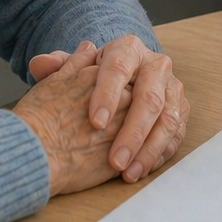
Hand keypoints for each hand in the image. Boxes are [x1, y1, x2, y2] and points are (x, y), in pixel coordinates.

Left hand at [15, 36, 189, 193]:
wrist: (124, 79)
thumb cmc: (93, 78)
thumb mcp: (75, 70)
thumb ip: (57, 68)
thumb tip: (39, 65)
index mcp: (128, 49)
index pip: (119, 68)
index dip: (107, 95)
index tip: (95, 123)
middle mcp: (156, 65)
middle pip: (150, 97)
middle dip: (133, 131)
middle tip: (114, 161)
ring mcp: (172, 88)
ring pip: (168, 118)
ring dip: (149, 149)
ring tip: (127, 172)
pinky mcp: (181, 110)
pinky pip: (176, 134)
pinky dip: (159, 154)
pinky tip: (140, 170)